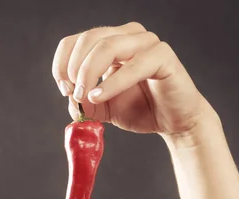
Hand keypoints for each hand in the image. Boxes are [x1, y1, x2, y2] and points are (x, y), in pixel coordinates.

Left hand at [52, 21, 215, 137]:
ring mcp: (146, 42)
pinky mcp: (162, 55)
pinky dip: (112, 83)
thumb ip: (87, 104)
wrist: (175, 123)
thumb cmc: (144, 110)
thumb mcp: (106, 109)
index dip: (63, 63)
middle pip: (88, 39)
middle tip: (73, 94)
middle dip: (74, 68)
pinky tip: (100, 96)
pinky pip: (133, 65)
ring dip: (89, 72)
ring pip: (107, 45)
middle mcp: (127, 36)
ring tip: (85, 97)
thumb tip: (71, 101)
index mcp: (111, 43)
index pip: (76, 41)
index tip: (63, 89)